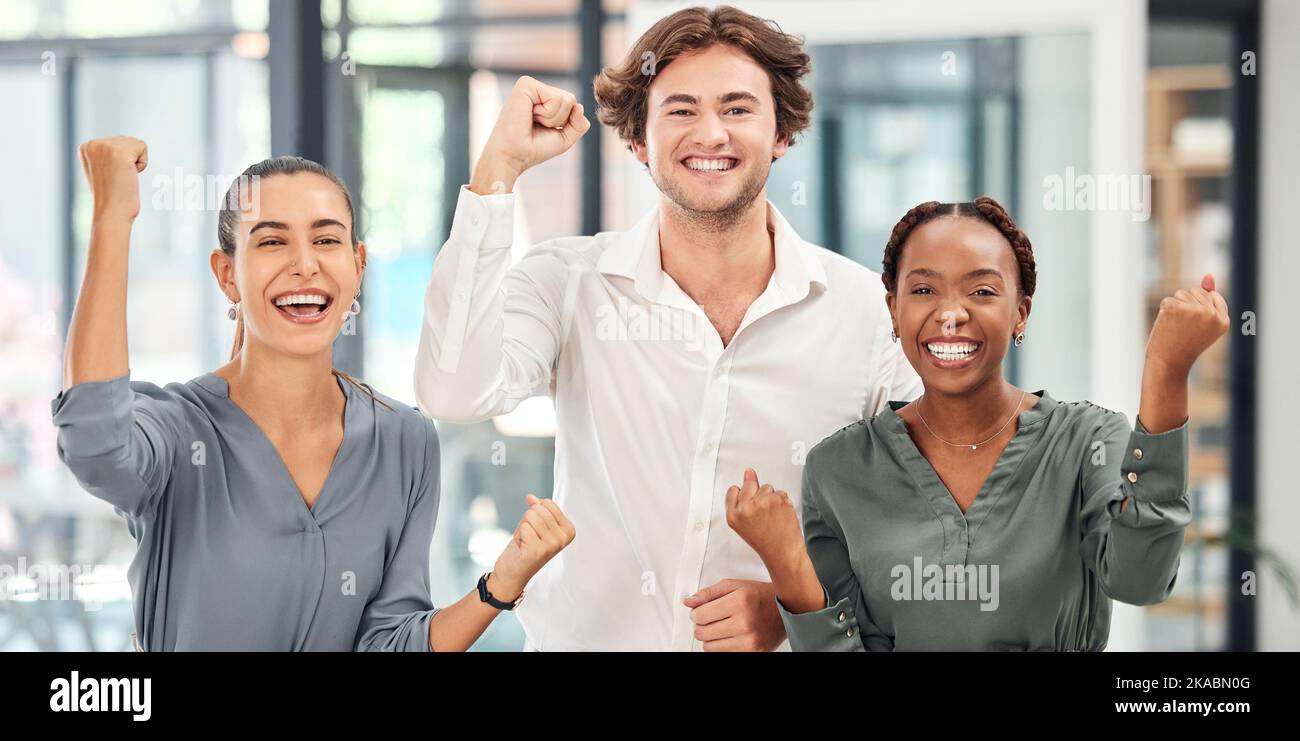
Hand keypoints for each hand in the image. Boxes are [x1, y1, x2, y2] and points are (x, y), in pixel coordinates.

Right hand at [79, 136, 147, 220]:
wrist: (111, 212)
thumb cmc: (110, 196)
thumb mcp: (101, 168)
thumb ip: (107, 154)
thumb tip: (123, 144)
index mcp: (86, 146)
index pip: (118, 141)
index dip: (121, 161)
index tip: (111, 175)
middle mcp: (93, 143)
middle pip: (127, 140)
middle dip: (129, 160)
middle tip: (118, 178)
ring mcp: (106, 146)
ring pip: (136, 143)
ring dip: (135, 162)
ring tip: (122, 177)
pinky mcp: (120, 152)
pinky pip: (143, 147)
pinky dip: (142, 163)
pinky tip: (130, 175)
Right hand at [471, 76, 589, 194]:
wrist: (513, 155)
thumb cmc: (534, 148)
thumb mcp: (564, 138)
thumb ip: (579, 124)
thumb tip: (579, 106)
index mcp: (544, 99)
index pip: (572, 104)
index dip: (565, 122)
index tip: (543, 129)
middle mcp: (538, 90)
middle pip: (571, 100)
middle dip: (559, 119)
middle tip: (537, 125)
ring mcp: (531, 85)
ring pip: (566, 99)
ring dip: (552, 118)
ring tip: (532, 121)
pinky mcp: (526, 84)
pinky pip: (556, 98)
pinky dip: (547, 113)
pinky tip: (529, 115)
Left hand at [489, 494, 575, 601]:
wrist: (512, 572)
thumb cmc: (524, 548)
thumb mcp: (534, 524)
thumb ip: (536, 509)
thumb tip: (531, 497)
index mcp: (568, 531)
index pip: (548, 503)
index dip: (536, 513)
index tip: (536, 529)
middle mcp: (563, 538)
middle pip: (539, 508)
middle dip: (529, 520)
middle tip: (528, 536)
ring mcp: (552, 545)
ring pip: (531, 516)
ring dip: (523, 527)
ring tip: (525, 541)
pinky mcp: (538, 550)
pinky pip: (524, 527)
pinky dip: (519, 535)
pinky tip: (522, 547)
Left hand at [683, 579, 785, 651]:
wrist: (787, 610)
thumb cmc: (760, 596)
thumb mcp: (734, 585)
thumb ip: (709, 593)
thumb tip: (688, 601)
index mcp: (740, 602)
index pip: (701, 615)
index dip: (695, 613)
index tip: (699, 612)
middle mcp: (745, 623)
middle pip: (702, 633)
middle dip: (701, 625)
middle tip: (709, 619)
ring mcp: (750, 641)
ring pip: (709, 647)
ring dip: (710, 638)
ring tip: (721, 627)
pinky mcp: (753, 653)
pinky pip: (723, 654)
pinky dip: (721, 646)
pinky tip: (729, 635)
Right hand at [725, 469, 804, 572]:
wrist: (784, 553)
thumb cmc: (766, 541)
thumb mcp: (745, 524)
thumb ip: (743, 498)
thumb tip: (749, 472)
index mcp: (733, 516)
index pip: (733, 491)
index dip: (743, 496)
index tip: (749, 504)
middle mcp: (745, 508)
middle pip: (750, 484)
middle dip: (758, 494)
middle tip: (764, 513)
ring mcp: (762, 503)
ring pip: (767, 487)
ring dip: (772, 498)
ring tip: (773, 517)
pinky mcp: (778, 500)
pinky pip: (781, 492)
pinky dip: (783, 502)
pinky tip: (781, 515)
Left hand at [1145, 273, 1229, 376]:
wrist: (1168, 364)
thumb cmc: (1186, 345)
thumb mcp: (1203, 322)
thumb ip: (1208, 297)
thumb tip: (1208, 275)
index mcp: (1224, 320)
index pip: (1212, 296)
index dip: (1199, 308)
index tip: (1195, 327)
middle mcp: (1212, 315)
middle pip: (1197, 291)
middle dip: (1188, 306)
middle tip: (1185, 329)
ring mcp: (1194, 311)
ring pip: (1182, 293)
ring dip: (1176, 308)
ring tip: (1177, 328)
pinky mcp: (1176, 308)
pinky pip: (1168, 299)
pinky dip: (1165, 311)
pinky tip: (1167, 326)